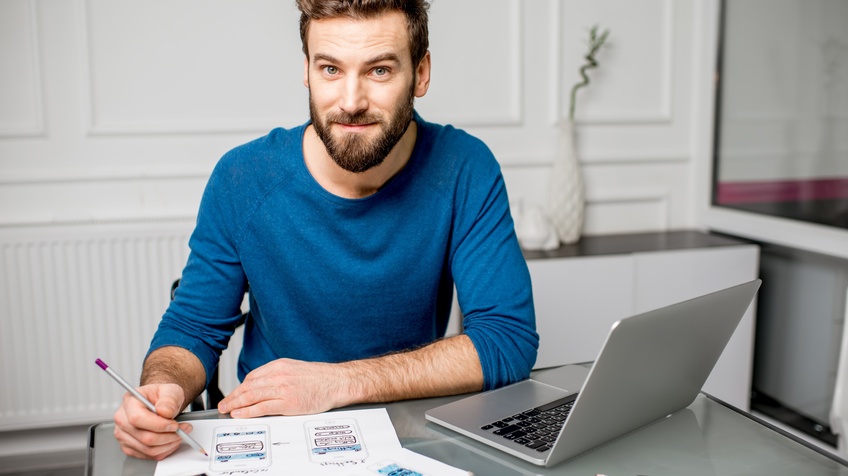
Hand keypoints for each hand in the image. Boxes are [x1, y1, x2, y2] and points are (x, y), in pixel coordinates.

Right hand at [113, 383, 191, 459]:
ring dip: (169, 444)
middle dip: (169, 436)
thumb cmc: (162, 396)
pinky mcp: (129, 447)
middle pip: (145, 437)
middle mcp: (123, 419)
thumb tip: (165, 411)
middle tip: (182, 430)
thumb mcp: (171, 390)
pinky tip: (171, 440)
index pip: (137, 418)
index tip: (174, 425)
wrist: (160, 404)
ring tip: (180, 434)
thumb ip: (169, 399)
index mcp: (130, 401)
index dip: (158, 425)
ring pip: (148, 449)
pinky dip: (165, 450)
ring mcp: (124, 435)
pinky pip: (149, 455)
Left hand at [217, 358, 351, 417]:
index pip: (252, 377)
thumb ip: (280, 375)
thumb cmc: (320, 378)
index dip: (240, 388)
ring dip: (235, 404)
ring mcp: (282, 389)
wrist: (337, 382)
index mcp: (279, 365)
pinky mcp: (287, 403)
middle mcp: (278, 375)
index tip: (234, 394)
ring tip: (227, 410)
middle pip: (248, 386)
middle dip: (233, 396)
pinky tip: (240, 414)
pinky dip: (247, 411)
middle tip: (224, 404)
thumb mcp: (295, 369)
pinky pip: (262, 407)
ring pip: (251, 396)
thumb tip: (265, 384)